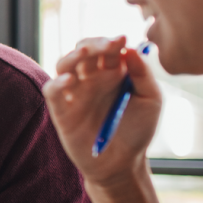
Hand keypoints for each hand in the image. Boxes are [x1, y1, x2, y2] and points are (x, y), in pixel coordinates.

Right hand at [42, 36, 160, 187]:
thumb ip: (143, 74)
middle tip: (108, 44)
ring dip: (72, 55)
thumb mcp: (151, 100)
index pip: (107, 48)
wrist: (123, 164)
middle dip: (94, 43)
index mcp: (113, 72)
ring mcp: (75, 94)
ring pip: (64, 65)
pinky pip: (52, 91)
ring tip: (83, 52)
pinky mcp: (62, 112)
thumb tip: (131, 48)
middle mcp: (91, 79)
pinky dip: (56, 83)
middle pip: (83, 51)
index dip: (112, 41)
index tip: (122, 38)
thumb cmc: (138, 130)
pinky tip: (69, 80)